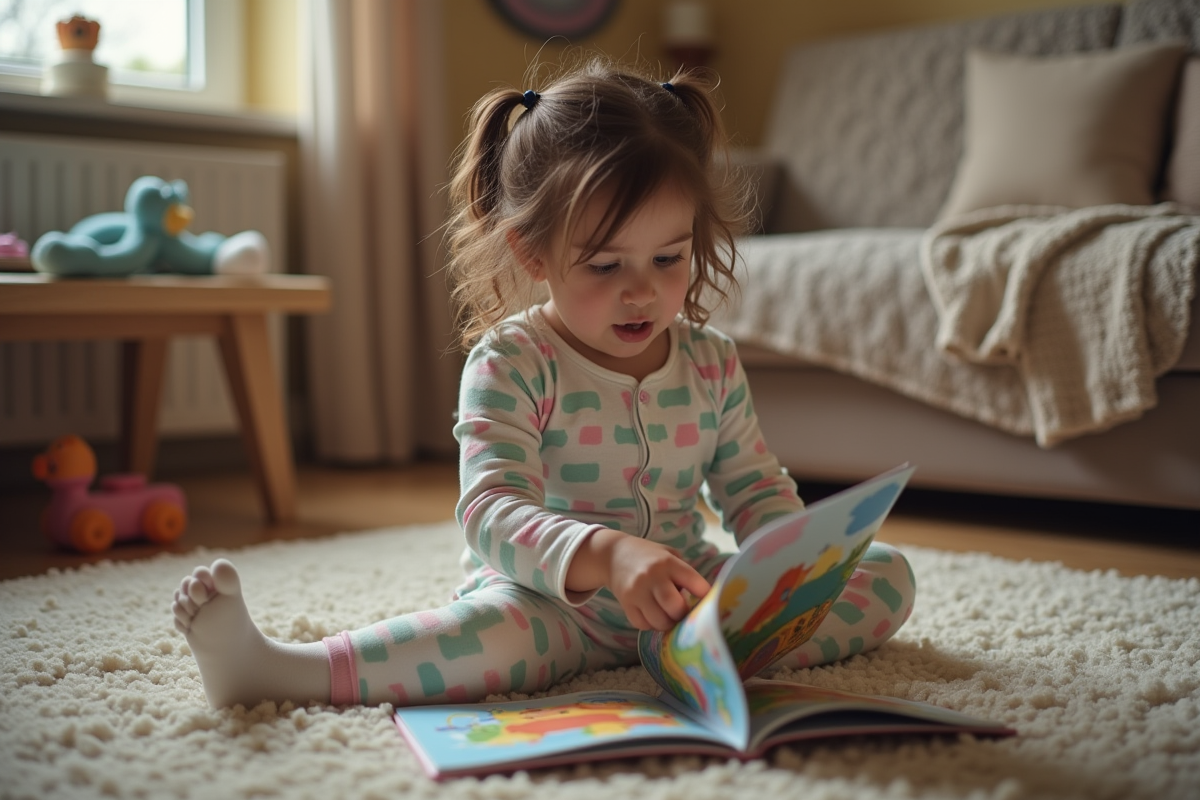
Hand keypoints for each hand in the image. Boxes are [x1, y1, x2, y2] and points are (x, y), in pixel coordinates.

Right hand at [567, 529, 710, 630]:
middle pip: (675, 607)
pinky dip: (650, 625)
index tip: (708, 603)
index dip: (706, 596)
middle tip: (682, 613)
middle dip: (682, 615)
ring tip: (668, 616)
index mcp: (669, 563)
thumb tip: (702, 601)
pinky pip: (642, 624)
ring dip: (667, 623)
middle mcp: (653, 576)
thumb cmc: (649, 557)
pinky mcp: (625, 603)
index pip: (695, 583)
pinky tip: (652, 615)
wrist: (613, 554)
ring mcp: (637, 591)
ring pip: (659, 620)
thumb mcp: (669, 555)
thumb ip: (684, 574)